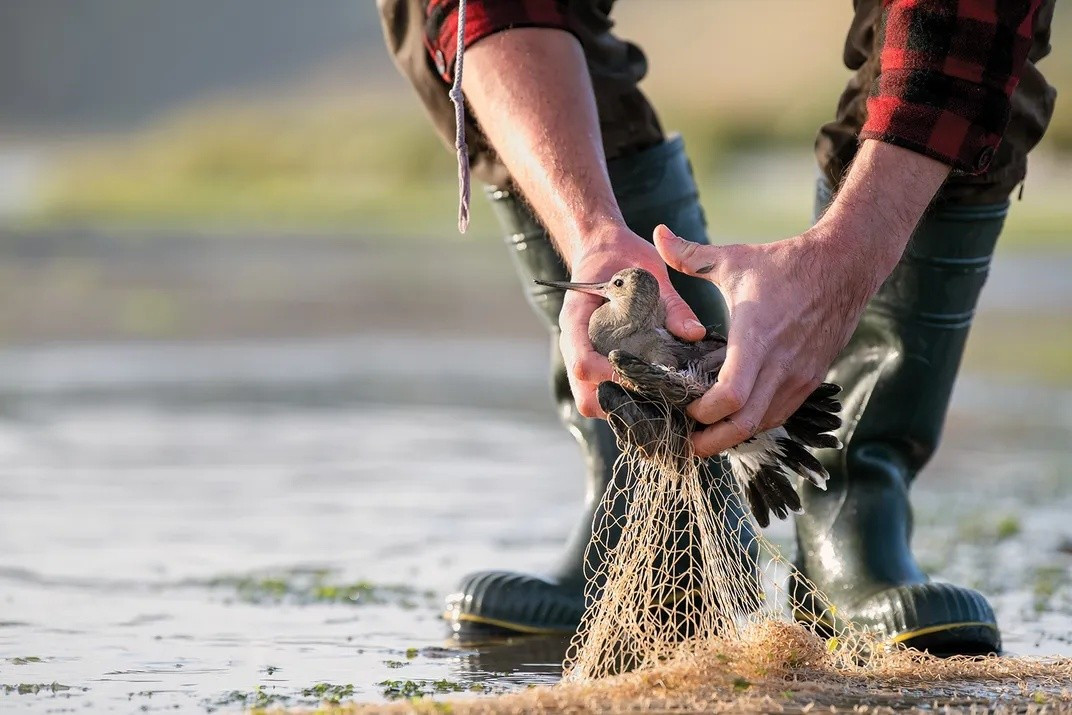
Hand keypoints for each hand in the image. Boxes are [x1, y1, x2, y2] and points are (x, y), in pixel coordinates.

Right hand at [562, 227, 706, 417]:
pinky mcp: (595, 361)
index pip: (581, 362)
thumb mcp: (647, 273)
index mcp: (577, 319)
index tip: (641, 372)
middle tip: (654, 395)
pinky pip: (601, 393)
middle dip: (618, 403)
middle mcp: (575, 344)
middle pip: (584, 395)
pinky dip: (624, 398)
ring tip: (656, 397)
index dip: (609, 375)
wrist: (602, 248)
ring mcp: (584, 356)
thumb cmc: (622, 256)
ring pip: (591, 401)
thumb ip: (671, 304)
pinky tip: (652, 391)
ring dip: (621, 405)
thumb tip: (695, 333)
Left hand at [653, 224, 881, 456]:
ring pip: (764, 425)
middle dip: (713, 441)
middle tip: (688, 445)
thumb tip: (656, 234)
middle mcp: (779, 364)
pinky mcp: (811, 379)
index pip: (731, 397)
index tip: (683, 408)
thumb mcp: (733, 258)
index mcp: (756, 337)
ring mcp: (799, 376)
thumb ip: (688, 254)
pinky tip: (736, 419)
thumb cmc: (784, 263)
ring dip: (734, 435)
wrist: (845, 266)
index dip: (704, 413)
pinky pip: (781, 414)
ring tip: (706, 435)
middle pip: (745, 425)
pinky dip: (756, 423)